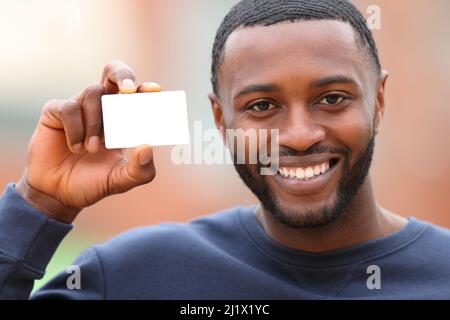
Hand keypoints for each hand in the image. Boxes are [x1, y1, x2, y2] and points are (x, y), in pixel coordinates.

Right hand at [15, 59, 160, 222]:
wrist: (59, 195)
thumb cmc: (92, 182)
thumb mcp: (121, 180)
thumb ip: (140, 170)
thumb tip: (148, 147)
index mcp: (122, 119)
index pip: (137, 96)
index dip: (146, 89)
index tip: (156, 91)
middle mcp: (102, 108)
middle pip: (114, 72)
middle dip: (123, 75)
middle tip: (129, 91)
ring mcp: (79, 107)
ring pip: (93, 92)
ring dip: (96, 122)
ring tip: (92, 149)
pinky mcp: (55, 111)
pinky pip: (69, 107)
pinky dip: (76, 128)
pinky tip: (75, 147)